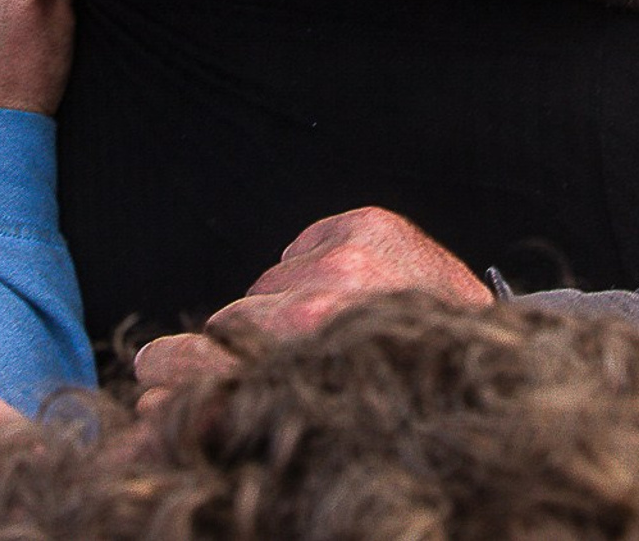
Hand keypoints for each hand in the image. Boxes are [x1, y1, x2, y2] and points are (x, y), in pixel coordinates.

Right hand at [131, 208, 489, 407]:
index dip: (175, 377)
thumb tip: (155, 413)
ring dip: (271, 311)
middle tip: (202, 365)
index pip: (218, 359)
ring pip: (262, 288)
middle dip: (212, 349)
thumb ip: (247, 405)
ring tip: (312, 334)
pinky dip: (304, 270)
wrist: (488, 344)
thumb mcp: (326, 410)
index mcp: (317, 357)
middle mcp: (329, 301)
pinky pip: (295, 250)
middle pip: (228, 321)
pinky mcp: (363, 224)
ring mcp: (347, 258)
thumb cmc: (405, 388)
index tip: (150, 384)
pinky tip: (336, 294)